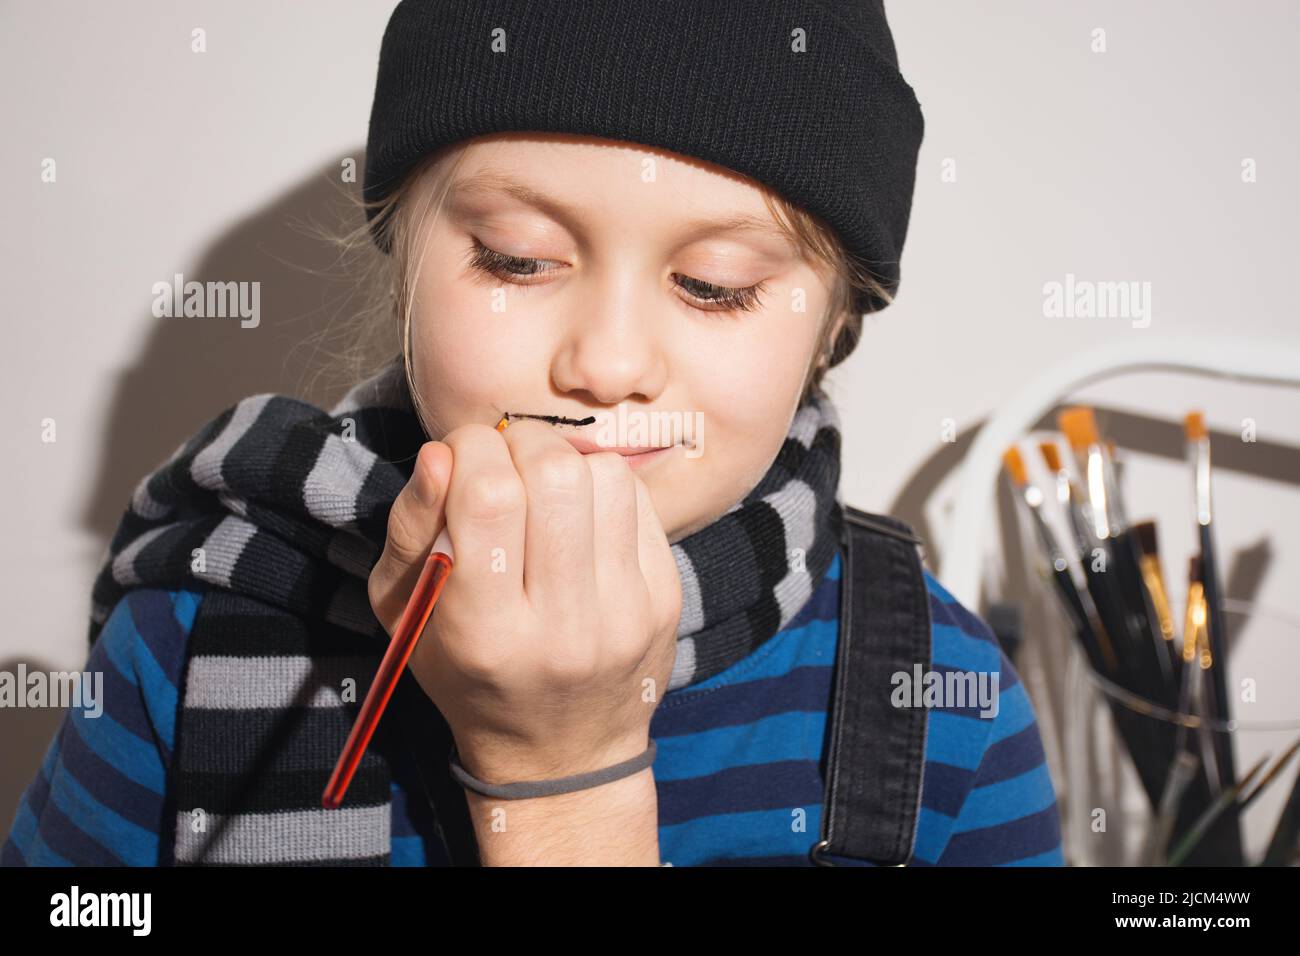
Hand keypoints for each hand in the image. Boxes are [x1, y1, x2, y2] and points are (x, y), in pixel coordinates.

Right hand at [366, 420, 682, 784]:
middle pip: (554, 475)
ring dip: (565, 460)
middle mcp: (564, 626)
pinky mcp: (666, 599)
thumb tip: (441, 452)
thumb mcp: (407, 614)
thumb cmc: (466, 674)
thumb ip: (410, 529)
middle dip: (520, 442)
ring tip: (540, 488)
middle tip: (502, 461)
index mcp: (486, 634)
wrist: (561, 753)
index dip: (470, 450)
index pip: (489, 497)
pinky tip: (578, 515)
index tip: (460, 458)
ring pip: (605, 476)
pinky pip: (638, 499)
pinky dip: (602, 487)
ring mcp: (626, 613)